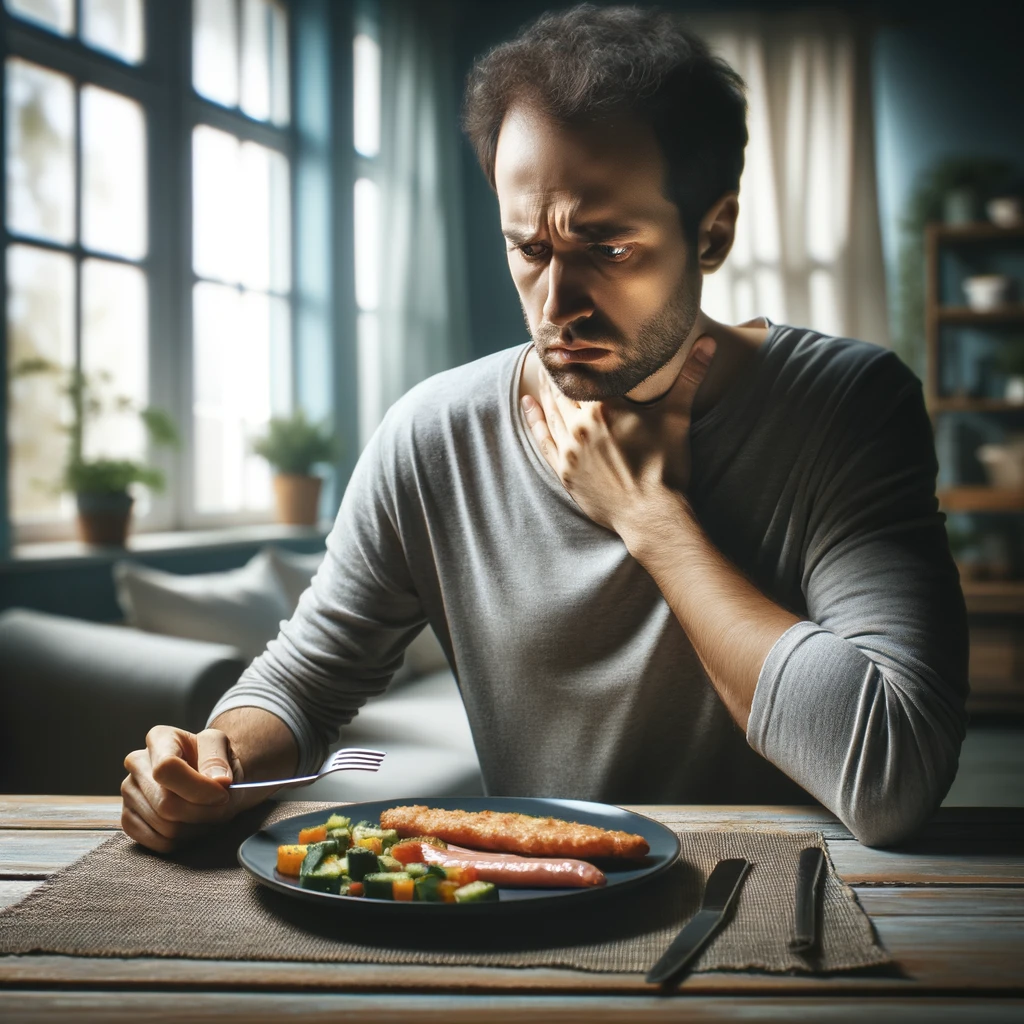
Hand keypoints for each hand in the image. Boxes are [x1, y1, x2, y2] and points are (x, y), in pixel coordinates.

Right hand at [121, 725, 247, 852]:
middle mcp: (137, 763)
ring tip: (209, 815)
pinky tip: (192, 825)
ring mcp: (129, 793)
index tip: (223, 794)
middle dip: (202, 812)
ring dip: (196, 827)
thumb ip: (218, 759)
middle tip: (221, 808)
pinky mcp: (128, 819)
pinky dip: (183, 840)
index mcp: (159, 738)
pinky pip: (158, 842)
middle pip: (166, 804)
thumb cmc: (213, 762)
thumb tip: (218, 780)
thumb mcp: (221, 747)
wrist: (208, 779)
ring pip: (165, 827)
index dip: (198, 787)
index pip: (167, 768)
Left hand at [521, 337, 715, 533]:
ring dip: (546, 390)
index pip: (585, 372)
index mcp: (606, 407)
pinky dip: (534, 420)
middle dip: (559, 370)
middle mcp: (582, 425)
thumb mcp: (677, 417)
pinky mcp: (564, 471)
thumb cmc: (667, 466)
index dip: (577, 354)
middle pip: (564, 390)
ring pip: (551, 411)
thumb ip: (690, 376)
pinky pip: (543, 439)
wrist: (652, 516)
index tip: (569, 339)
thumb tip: (709, 342)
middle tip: (551, 350)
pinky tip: (528, 403)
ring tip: (543, 372)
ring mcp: (570, 449)